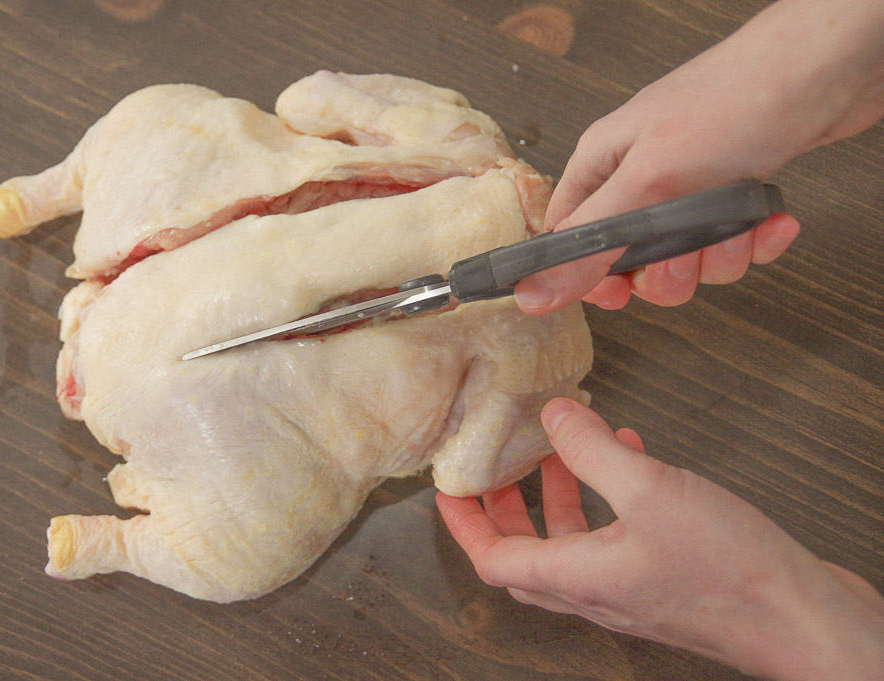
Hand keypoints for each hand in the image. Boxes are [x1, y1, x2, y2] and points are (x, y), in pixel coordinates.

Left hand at [436, 398, 883, 680]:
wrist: (803, 618)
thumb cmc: (730, 571)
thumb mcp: (649, 491)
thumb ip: (593, 451)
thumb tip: (555, 416)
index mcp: (575, 576)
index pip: (492, 558)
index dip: (464, 523)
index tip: (450, 488)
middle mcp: (595, 590)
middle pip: (526, 553)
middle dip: (506, 507)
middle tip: (500, 467)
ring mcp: (630, 589)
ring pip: (571, 543)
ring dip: (559, 496)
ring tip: (563, 448)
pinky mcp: (663, 581)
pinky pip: (615, 538)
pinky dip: (609, 498)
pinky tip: (630, 457)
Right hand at [515, 0, 883, 314]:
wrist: (828, 67)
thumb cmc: (732, 103)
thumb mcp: (647, 185)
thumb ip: (591, 246)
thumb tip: (534, 293)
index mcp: (603, 165)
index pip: (570, 238)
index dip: (588, 275)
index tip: (619, 293)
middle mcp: (640, 176)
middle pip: (630, 260)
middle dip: (666, 272)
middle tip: (686, 256)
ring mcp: (690, 185)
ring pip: (686, 259)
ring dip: (718, 258)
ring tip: (738, 228)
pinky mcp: (734, 192)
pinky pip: (730, 245)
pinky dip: (753, 242)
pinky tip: (769, 221)